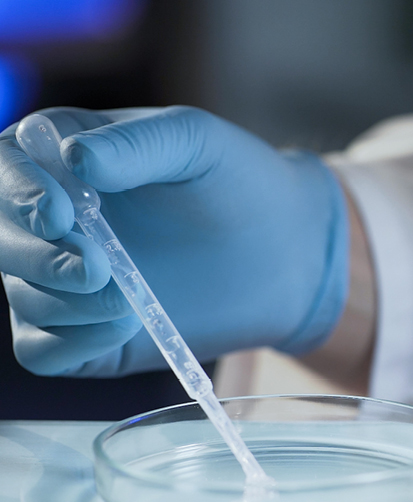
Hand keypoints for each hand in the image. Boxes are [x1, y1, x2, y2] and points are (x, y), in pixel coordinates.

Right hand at [0, 106, 348, 375]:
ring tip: (130, 299)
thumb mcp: (196, 142)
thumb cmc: (238, 182)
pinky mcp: (84, 331)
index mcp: (60, 155)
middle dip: (40, 258)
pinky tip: (123, 326)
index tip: (60, 215)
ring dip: (68, 304)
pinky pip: (43, 350)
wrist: (286, 251)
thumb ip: (138, 145)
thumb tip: (76, 159)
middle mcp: (49, 218)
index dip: (19, 194)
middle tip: (100, 268)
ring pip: (24, 297)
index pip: (5, 168)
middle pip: (0, 239)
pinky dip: (73, 344)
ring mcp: (61, 277)